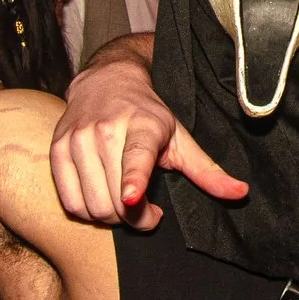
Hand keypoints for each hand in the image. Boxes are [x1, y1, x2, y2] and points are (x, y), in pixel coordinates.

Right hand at [48, 52, 245, 227]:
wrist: (105, 81)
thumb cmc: (148, 113)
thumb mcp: (180, 137)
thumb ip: (206, 170)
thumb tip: (241, 194)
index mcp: (142, 126)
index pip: (136, 157)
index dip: (133, 180)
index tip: (132, 197)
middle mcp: (105, 130)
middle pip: (116, 198)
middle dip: (136, 218)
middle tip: (148, 211)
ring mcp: (77, 139)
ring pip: (92, 205)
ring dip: (112, 218)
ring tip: (126, 203)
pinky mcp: (57, 149)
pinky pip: (70, 202)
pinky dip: (87, 211)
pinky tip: (102, 198)